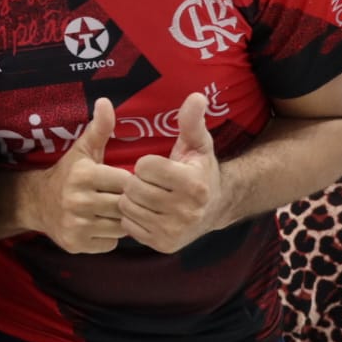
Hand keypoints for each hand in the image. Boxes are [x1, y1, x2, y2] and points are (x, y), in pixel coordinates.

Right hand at [26, 99, 131, 253]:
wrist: (36, 203)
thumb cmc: (68, 174)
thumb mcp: (82, 150)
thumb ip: (99, 128)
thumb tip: (106, 101)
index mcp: (84, 175)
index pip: (126, 182)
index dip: (127, 182)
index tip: (121, 182)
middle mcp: (78, 201)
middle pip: (124, 205)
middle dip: (124, 203)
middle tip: (116, 198)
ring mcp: (76, 225)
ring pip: (119, 227)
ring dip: (119, 221)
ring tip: (109, 211)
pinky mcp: (76, 244)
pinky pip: (109, 244)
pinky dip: (108, 237)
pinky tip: (99, 225)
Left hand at [119, 92, 224, 252]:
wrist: (213, 209)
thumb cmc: (199, 170)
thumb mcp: (198, 144)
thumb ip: (192, 121)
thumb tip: (196, 96)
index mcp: (194, 184)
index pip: (145, 166)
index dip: (147, 163)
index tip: (157, 166)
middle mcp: (187, 211)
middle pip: (133, 188)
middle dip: (137, 181)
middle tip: (149, 182)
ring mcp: (175, 230)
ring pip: (128, 207)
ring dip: (132, 199)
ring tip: (148, 196)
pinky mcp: (164, 245)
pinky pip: (129, 226)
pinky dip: (133, 218)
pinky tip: (148, 212)